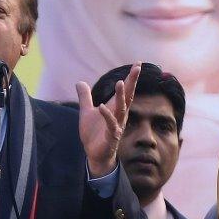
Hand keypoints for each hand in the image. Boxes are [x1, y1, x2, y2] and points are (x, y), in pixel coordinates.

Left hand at [76, 62, 140, 176]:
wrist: (94, 154)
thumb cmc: (94, 134)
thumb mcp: (86, 112)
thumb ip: (85, 97)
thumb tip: (80, 82)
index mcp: (115, 108)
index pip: (126, 90)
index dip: (131, 77)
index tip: (137, 64)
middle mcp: (120, 115)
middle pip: (128, 96)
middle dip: (132, 82)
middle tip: (136, 68)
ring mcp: (117, 126)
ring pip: (122, 108)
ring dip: (121, 96)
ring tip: (120, 82)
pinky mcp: (111, 137)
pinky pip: (111, 124)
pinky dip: (107, 115)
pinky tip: (101, 106)